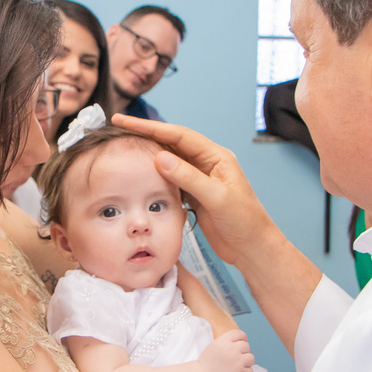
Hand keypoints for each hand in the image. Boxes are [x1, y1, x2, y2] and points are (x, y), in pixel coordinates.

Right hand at [112, 115, 280, 266]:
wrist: (252, 249)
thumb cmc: (245, 223)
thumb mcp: (217, 198)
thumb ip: (189, 178)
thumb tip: (160, 157)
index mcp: (217, 157)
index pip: (179, 135)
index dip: (151, 127)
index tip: (126, 122)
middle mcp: (208, 164)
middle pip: (172, 144)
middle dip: (146, 136)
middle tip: (119, 130)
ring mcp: (200, 180)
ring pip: (170, 162)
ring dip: (149, 156)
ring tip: (125, 150)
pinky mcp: (195, 196)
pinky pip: (171, 181)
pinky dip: (155, 177)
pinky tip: (141, 177)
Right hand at [198, 330, 254, 371]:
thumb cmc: (207, 363)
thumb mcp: (214, 345)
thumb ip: (227, 341)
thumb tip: (243, 340)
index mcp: (224, 341)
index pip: (240, 334)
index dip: (242, 338)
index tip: (240, 344)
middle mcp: (232, 350)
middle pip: (246, 346)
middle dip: (242, 352)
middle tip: (234, 358)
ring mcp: (238, 362)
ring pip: (251, 358)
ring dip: (246, 362)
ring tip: (237, 366)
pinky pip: (250, 371)